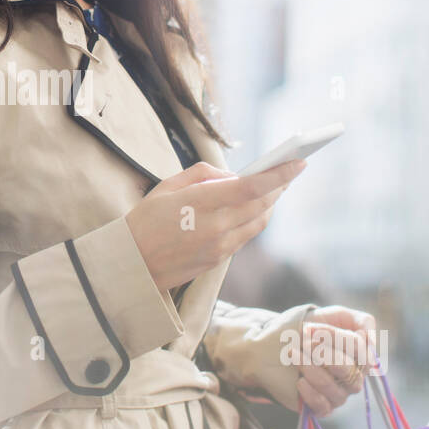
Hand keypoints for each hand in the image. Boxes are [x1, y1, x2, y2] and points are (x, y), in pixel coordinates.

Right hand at [125, 158, 306, 293]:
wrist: (130, 266)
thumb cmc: (144, 221)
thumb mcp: (167, 186)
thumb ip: (203, 175)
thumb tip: (232, 176)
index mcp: (200, 204)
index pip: (252, 187)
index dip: (279, 174)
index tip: (298, 162)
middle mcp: (215, 227)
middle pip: (262, 204)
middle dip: (279, 186)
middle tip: (290, 170)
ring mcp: (219, 247)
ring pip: (258, 221)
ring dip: (270, 203)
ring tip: (275, 188)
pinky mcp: (218, 260)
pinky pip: (246, 236)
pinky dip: (255, 219)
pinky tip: (254, 208)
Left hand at [295, 305, 378, 416]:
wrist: (283, 343)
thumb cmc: (315, 328)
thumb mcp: (338, 315)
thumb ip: (362, 321)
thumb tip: (370, 339)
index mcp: (362, 357)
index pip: (359, 350)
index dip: (335, 337)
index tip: (310, 328)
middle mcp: (354, 378)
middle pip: (348, 371)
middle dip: (323, 355)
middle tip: (304, 343)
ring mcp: (338, 394)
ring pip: (332, 388)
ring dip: (311, 369)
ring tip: (294, 355)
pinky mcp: (321, 407)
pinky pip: (322, 407)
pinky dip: (310, 393)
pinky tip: (299, 381)